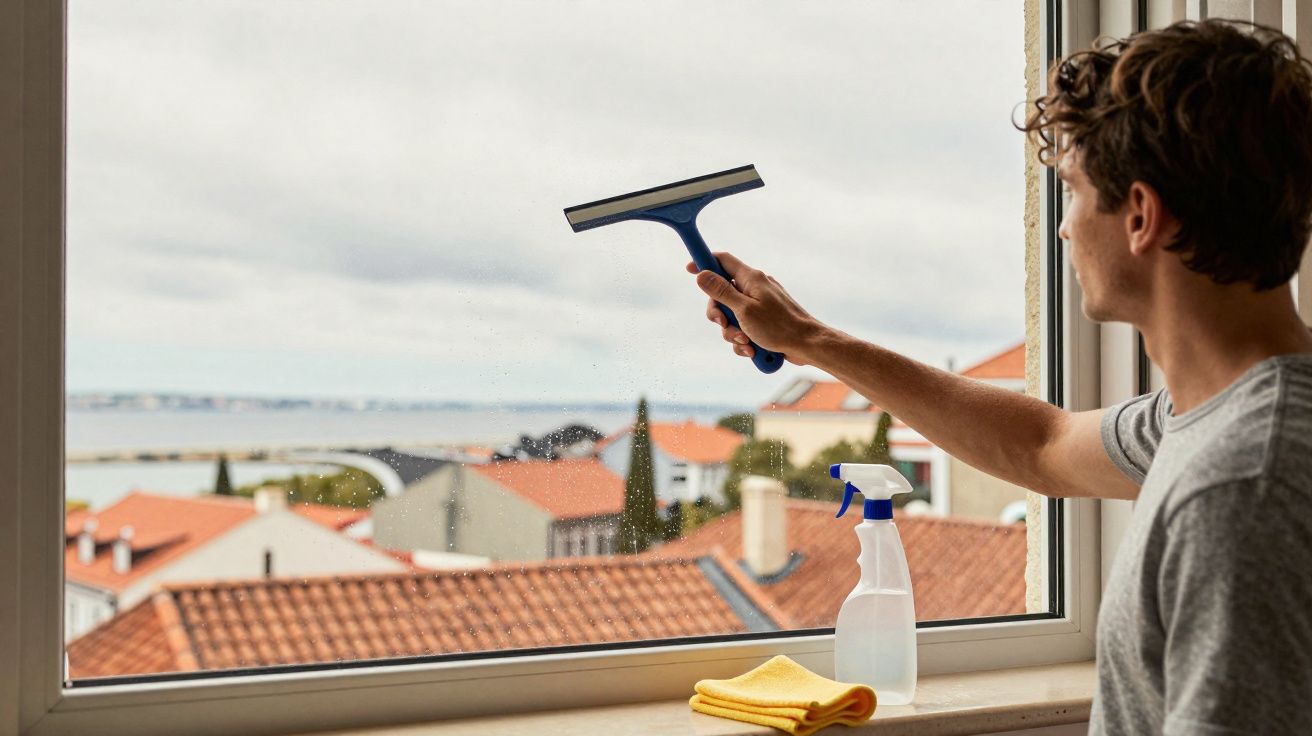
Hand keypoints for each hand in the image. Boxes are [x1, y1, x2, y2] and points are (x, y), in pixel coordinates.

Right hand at [685, 252, 825, 364]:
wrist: (807, 345)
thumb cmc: (779, 326)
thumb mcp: (744, 310)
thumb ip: (721, 292)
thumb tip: (702, 275)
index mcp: (751, 279)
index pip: (723, 260)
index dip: (704, 262)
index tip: (689, 268)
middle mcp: (755, 288)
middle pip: (722, 294)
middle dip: (720, 315)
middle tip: (724, 325)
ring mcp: (759, 305)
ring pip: (731, 316)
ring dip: (733, 333)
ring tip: (746, 343)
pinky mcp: (763, 321)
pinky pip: (743, 328)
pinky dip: (744, 341)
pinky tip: (753, 350)